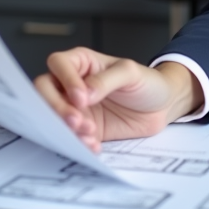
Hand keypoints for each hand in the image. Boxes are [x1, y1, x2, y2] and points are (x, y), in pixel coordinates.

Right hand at [34, 47, 202, 151]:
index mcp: (82, 63)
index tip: (82, 98)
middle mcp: (72, 84)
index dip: (65, 80)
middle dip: (57, 108)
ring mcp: (76, 108)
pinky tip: (93, 145)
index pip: (58, 64)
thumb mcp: (131, 73)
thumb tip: (84, 93)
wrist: (162, 107)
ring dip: (65, 128)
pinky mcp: (83, 128)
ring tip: (89, 135)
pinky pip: (70, 136)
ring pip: (53, 116)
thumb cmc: (147, 82)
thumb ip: (106, 80)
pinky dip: (78, 142)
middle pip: (45, 91)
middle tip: (77, 121)